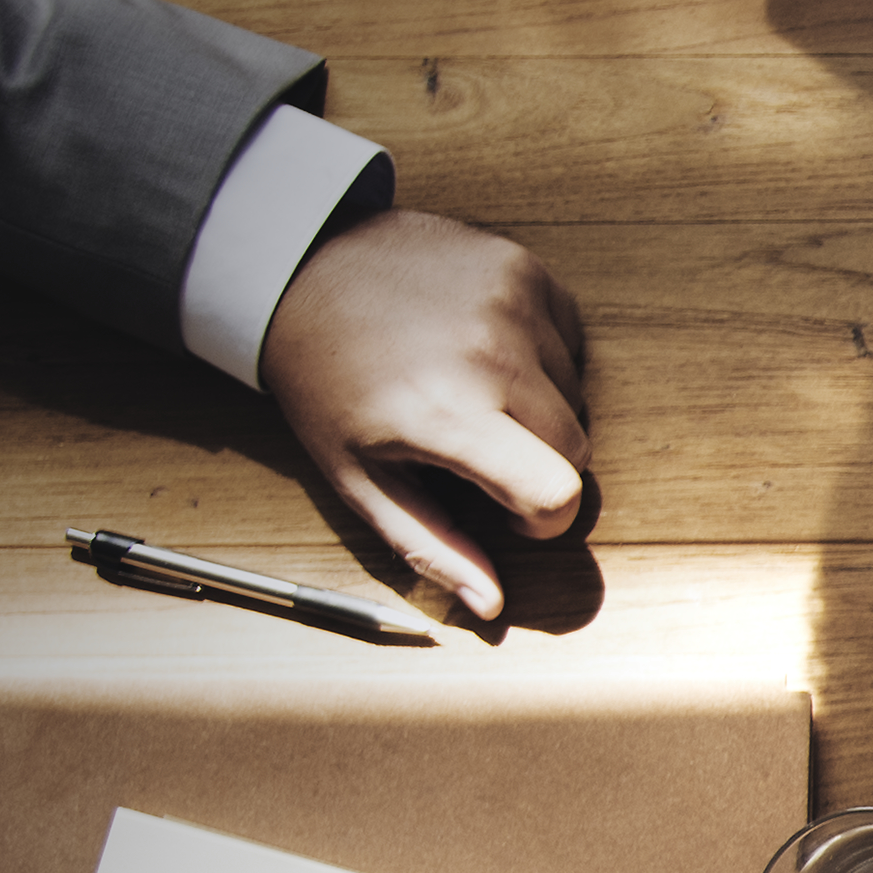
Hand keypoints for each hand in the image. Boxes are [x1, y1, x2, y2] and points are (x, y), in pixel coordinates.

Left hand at [253, 203, 596, 630]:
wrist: (296, 267)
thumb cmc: (322, 380)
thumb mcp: (358, 476)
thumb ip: (431, 544)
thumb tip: (493, 605)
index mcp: (444, 416)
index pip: (557, 493)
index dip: (541, 517)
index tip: (506, 507)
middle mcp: (489, 355)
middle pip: (576, 448)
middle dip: (539, 464)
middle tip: (478, 448)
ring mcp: (511, 304)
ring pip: (577, 392)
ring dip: (539, 404)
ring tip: (471, 385)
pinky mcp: (523, 268)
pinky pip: (570, 337)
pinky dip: (542, 353)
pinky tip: (484, 345)